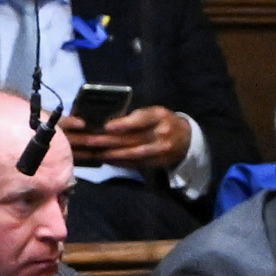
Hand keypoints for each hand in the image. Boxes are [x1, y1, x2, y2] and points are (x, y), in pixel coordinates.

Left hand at [68, 105, 196, 174]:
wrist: (186, 138)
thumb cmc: (163, 121)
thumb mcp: (153, 112)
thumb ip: (135, 116)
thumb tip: (107, 123)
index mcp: (159, 116)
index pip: (141, 119)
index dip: (123, 123)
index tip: (106, 126)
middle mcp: (162, 133)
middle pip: (133, 138)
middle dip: (108, 141)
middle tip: (89, 141)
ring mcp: (162, 150)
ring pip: (133, 153)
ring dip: (111, 154)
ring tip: (94, 153)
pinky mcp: (159, 163)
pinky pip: (137, 163)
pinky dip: (120, 162)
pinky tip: (107, 159)